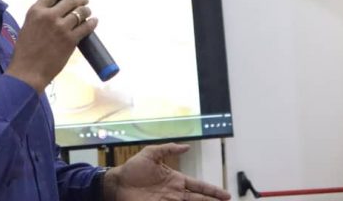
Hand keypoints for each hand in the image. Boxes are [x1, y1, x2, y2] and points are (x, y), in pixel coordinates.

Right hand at [6, 0, 96, 92]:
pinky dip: (92, 23)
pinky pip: (86, 27)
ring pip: (80, 12)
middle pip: (70, 0)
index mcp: (36, 11)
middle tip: (84, 0)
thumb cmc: (25, 52)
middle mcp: (49, 16)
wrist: (28, 71)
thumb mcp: (28, 26)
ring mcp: (61, 27)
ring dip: (86, 10)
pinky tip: (94, 21)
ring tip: (88, 12)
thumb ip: (40, 16)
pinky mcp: (71, 39)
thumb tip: (54, 11)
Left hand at [104, 143, 230, 200]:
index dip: (212, 191)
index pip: (199, 186)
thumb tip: (186, 147)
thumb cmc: (132, 169)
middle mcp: (175, 193)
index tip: (226, 195)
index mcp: (176, 180)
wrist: (117, 183)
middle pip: (199, 199)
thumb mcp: (151, 154)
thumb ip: (168, 149)